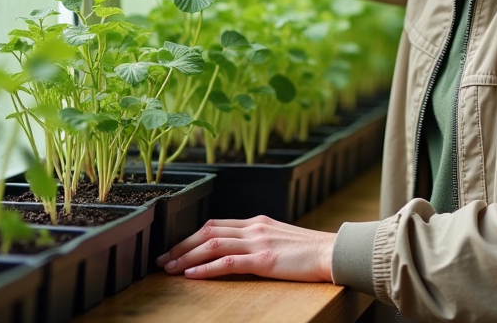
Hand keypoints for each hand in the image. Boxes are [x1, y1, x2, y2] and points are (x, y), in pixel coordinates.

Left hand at [157, 216, 336, 281]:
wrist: (334, 252)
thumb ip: (261, 241)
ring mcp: (258, 242)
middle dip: (181, 245)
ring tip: (169, 268)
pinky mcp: (264, 259)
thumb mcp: (282, 239)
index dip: (192, 236)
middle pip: (208, 231)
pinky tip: (191, 275)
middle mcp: (254, 227)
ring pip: (212, 244)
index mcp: (257, 222)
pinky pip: (227, 262)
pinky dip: (205, 268)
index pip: (216, 224)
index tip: (176, 248)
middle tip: (162, 258)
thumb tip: (242, 252)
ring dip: (186, 256)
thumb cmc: (312, 251)